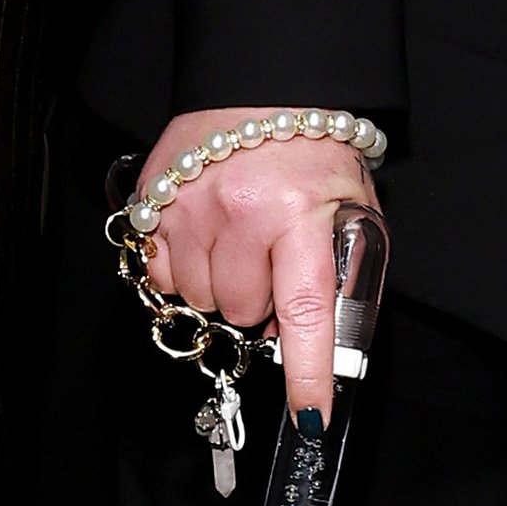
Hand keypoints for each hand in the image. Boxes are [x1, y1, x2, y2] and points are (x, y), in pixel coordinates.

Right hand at [142, 108, 383, 417]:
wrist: (265, 87)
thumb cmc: (315, 156)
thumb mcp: (352, 209)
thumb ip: (338, 275)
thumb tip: (311, 345)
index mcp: (301, 213)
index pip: (305, 311)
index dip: (307, 371)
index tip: (310, 418)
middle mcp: (242, 211)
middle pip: (242, 311)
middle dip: (259, 300)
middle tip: (273, 259)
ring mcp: (190, 206)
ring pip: (200, 298)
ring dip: (221, 285)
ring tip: (240, 241)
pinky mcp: (154, 201)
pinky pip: (162, 275)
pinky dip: (183, 269)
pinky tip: (205, 236)